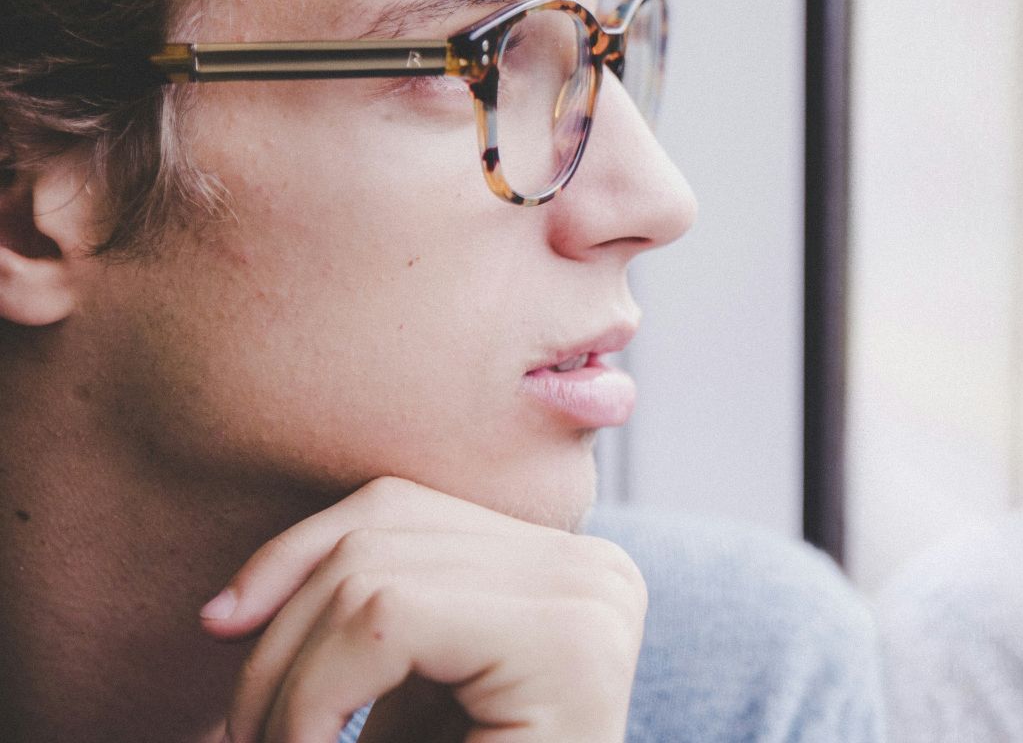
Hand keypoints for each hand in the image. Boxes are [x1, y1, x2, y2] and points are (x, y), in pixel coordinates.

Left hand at [200, 476, 646, 742]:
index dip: (289, 560)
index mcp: (566, 569)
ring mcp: (593, 595)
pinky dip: (315, 694)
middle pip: (379, 530)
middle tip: (237, 736)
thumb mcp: (407, 709)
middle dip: (276, 631)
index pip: (398, 509)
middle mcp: (596, 567)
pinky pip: (387, 614)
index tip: (218, 631)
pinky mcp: (568, 640)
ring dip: (285, 679)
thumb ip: (359, 633)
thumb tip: (224, 606)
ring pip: (368, 574)